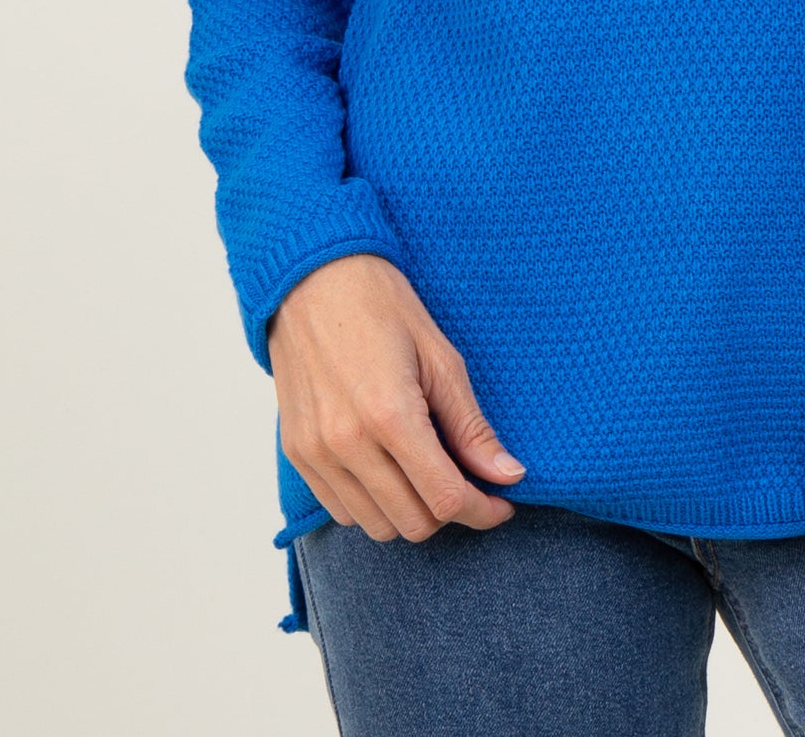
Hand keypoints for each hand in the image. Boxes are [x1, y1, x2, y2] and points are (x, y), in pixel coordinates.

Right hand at [267, 252, 525, 541]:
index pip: (443, 500)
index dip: (482, 510)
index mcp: (389, 415)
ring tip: (429, 471)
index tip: (501, 503)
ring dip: (411, 511)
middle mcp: (346, 443)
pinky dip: (374, 504)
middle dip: (450, 511)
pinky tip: (392, 470)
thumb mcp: (441, 358)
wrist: (311, 278)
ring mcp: (315, 453)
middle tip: (469, 481)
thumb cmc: (381, 306)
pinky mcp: (297, 453)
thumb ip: (471, 427)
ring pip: (376, 525)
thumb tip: (507, 475)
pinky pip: (342, 511)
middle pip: (412, 523)